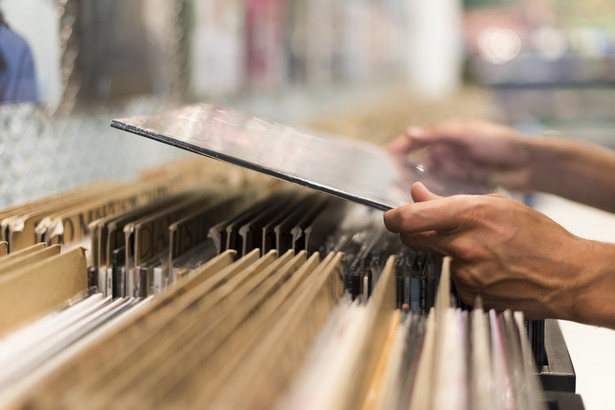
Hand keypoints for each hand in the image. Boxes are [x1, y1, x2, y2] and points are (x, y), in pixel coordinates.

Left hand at [383, 182, 600, 321]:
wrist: (566, 275)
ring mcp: (465, 274)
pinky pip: (449, 280)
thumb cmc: (536, 235)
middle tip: (432, 229)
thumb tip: (416, 193)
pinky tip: (484, 269)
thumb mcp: (495, 204)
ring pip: (433, 259)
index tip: (390, 217)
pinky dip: (458, 273)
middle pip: (412, 240)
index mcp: (470, 216)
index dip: (392, 217)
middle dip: (414, 232)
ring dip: (443, 253)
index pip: (410, 219)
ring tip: (477, 250)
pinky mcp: (469, 295)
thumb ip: (448, 201)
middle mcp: (463, 246)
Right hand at [386, 120, 532, 190]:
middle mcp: (443, 155)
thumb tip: (410, 133)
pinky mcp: (459, 188)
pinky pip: (438, 194)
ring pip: (424, 182)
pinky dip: (429, 199)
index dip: (393, 151)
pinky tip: (422, 207)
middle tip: (384, 186)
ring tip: (399, 199)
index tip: (378, 162)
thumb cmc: (500, 142)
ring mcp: (450, 172)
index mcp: (442, 138)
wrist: (527, 164)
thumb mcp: (467, 133)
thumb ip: (439, 134)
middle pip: (413, 165)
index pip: (411, 143)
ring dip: (413, 189)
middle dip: (399, 174)